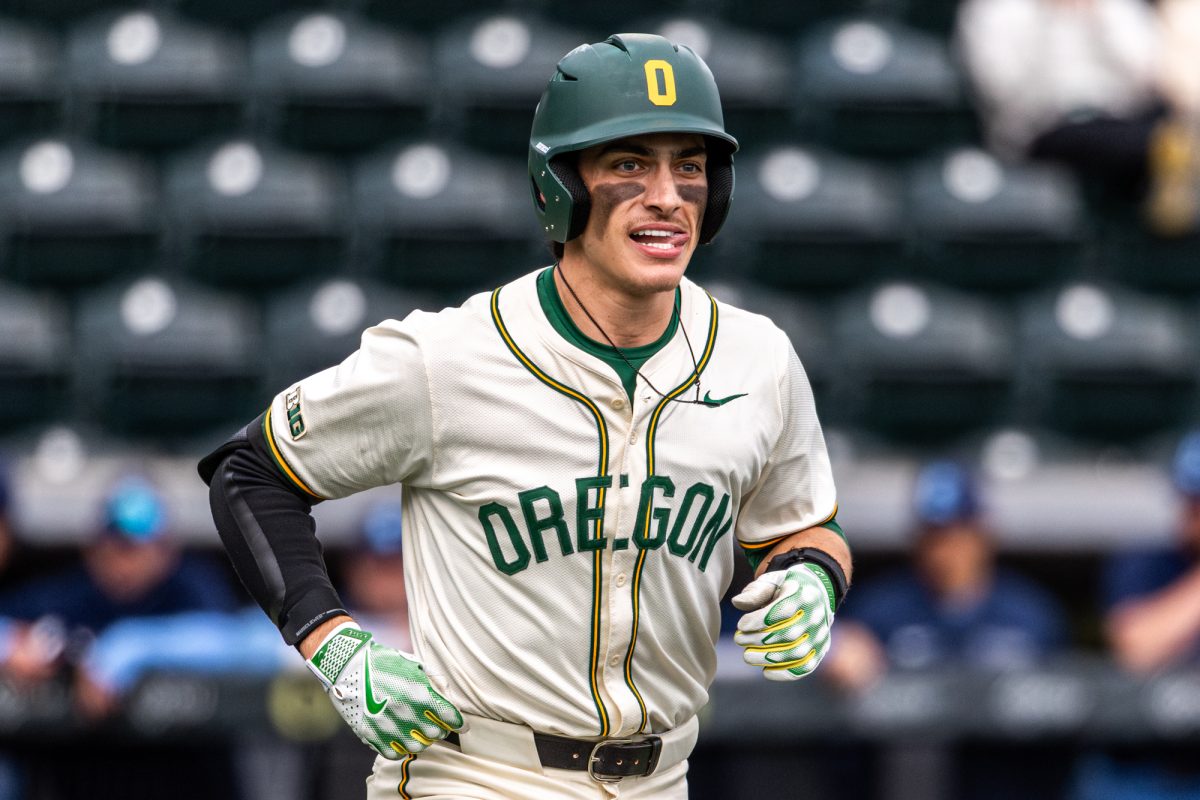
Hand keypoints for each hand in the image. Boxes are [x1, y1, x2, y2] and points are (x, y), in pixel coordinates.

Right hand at [306, 622, 462, 757]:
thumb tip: (451, 703)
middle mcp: (405, 712)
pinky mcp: (371, 735)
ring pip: (417, 747)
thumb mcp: (416, 665)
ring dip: (423, 740)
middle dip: (440, 729)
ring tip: (420, 730)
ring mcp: (387, 726)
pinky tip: (402, 737)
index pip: (450, 717)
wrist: (348, 666)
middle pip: (436, 734)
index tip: (461, 725)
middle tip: (437, 723)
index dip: (460, 723)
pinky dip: (402, 748)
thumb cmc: (385, 662)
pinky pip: (395, 753)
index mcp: (419, 693)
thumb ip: (437, 684)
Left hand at [731, 563, 834, 680]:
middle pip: (788, 634)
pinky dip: (785, 673)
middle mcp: (817, 616)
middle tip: (739, 639)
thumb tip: (737, 603)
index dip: (759, 621)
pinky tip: (766, 671)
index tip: (741, 624)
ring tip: (747, 655)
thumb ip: (755, 591)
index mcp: (805, 594)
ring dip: (767, 658)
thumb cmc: (785, 588)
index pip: (782, 611)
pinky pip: (805, 667)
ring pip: (796, 653)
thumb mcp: (771, 582)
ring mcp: (821, 635)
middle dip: (758, 640)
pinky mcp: (820, 650)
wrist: (814, 594)